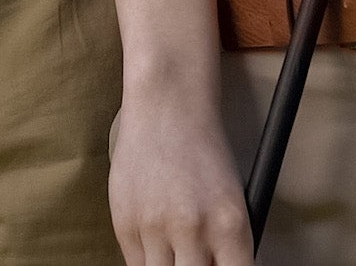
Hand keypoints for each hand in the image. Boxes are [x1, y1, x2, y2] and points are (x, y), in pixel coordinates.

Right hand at [109, 94, 254, 265]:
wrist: (166, 105)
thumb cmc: (203, 149)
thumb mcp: (231, 198)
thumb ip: (224, 245)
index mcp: (230, 224)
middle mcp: (193, 229)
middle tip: (195, 258)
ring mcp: (155, 227)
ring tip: (176, 248)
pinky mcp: (124, 223)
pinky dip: (148, 260)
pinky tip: (157, 239)